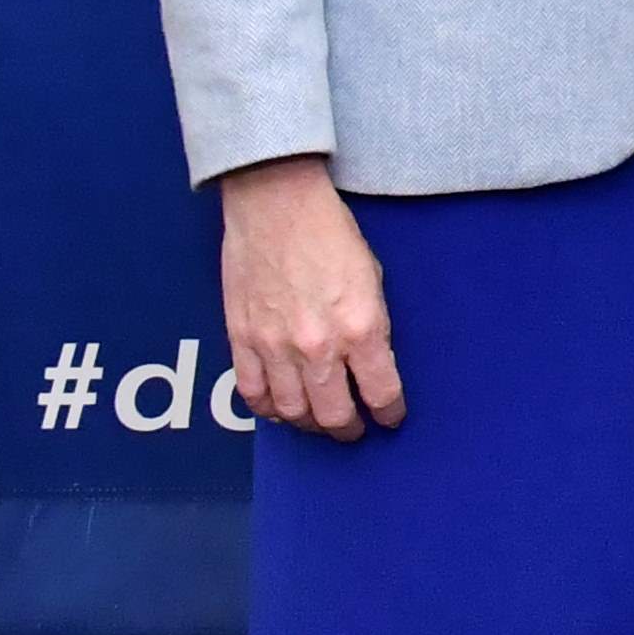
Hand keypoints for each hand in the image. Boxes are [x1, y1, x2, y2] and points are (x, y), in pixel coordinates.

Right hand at [216, 155, 400, 441]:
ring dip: (310, 424)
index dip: (389, 413)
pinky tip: (283, 407)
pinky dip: (270, 409)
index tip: (390, 417)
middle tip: (355, 429)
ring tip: (320, 420)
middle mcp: (318, 346)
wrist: (276, 205)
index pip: (381, 393)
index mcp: (361, 327)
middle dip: (349, 429)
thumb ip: (372, 325)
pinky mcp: (242, 341)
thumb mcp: (373, 278)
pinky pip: (254, 395)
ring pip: (293, 413)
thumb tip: (372, 361)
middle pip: (334, 416)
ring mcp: (275, 347)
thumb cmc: (330, 233)